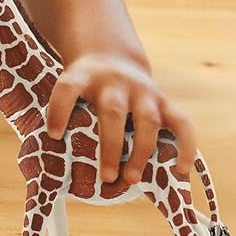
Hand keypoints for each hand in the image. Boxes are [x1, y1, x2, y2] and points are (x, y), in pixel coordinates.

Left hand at [45, 54, 196, 183]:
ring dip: (141, 151)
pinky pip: (181, 121)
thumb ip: (62, 116)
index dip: (59, 110)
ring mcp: (142, 90)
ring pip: (146, 119)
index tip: (55, 134)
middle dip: (111, 146)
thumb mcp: (67, 89)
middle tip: (106, 177)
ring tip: (132, 179)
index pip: (67, 89)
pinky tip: (181, 168)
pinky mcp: (163, 99)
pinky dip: (185, 144)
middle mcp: (114, 82)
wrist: (110, 56)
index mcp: (82, 77)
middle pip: (112, 111)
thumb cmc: (84, 87)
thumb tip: (50, 161)